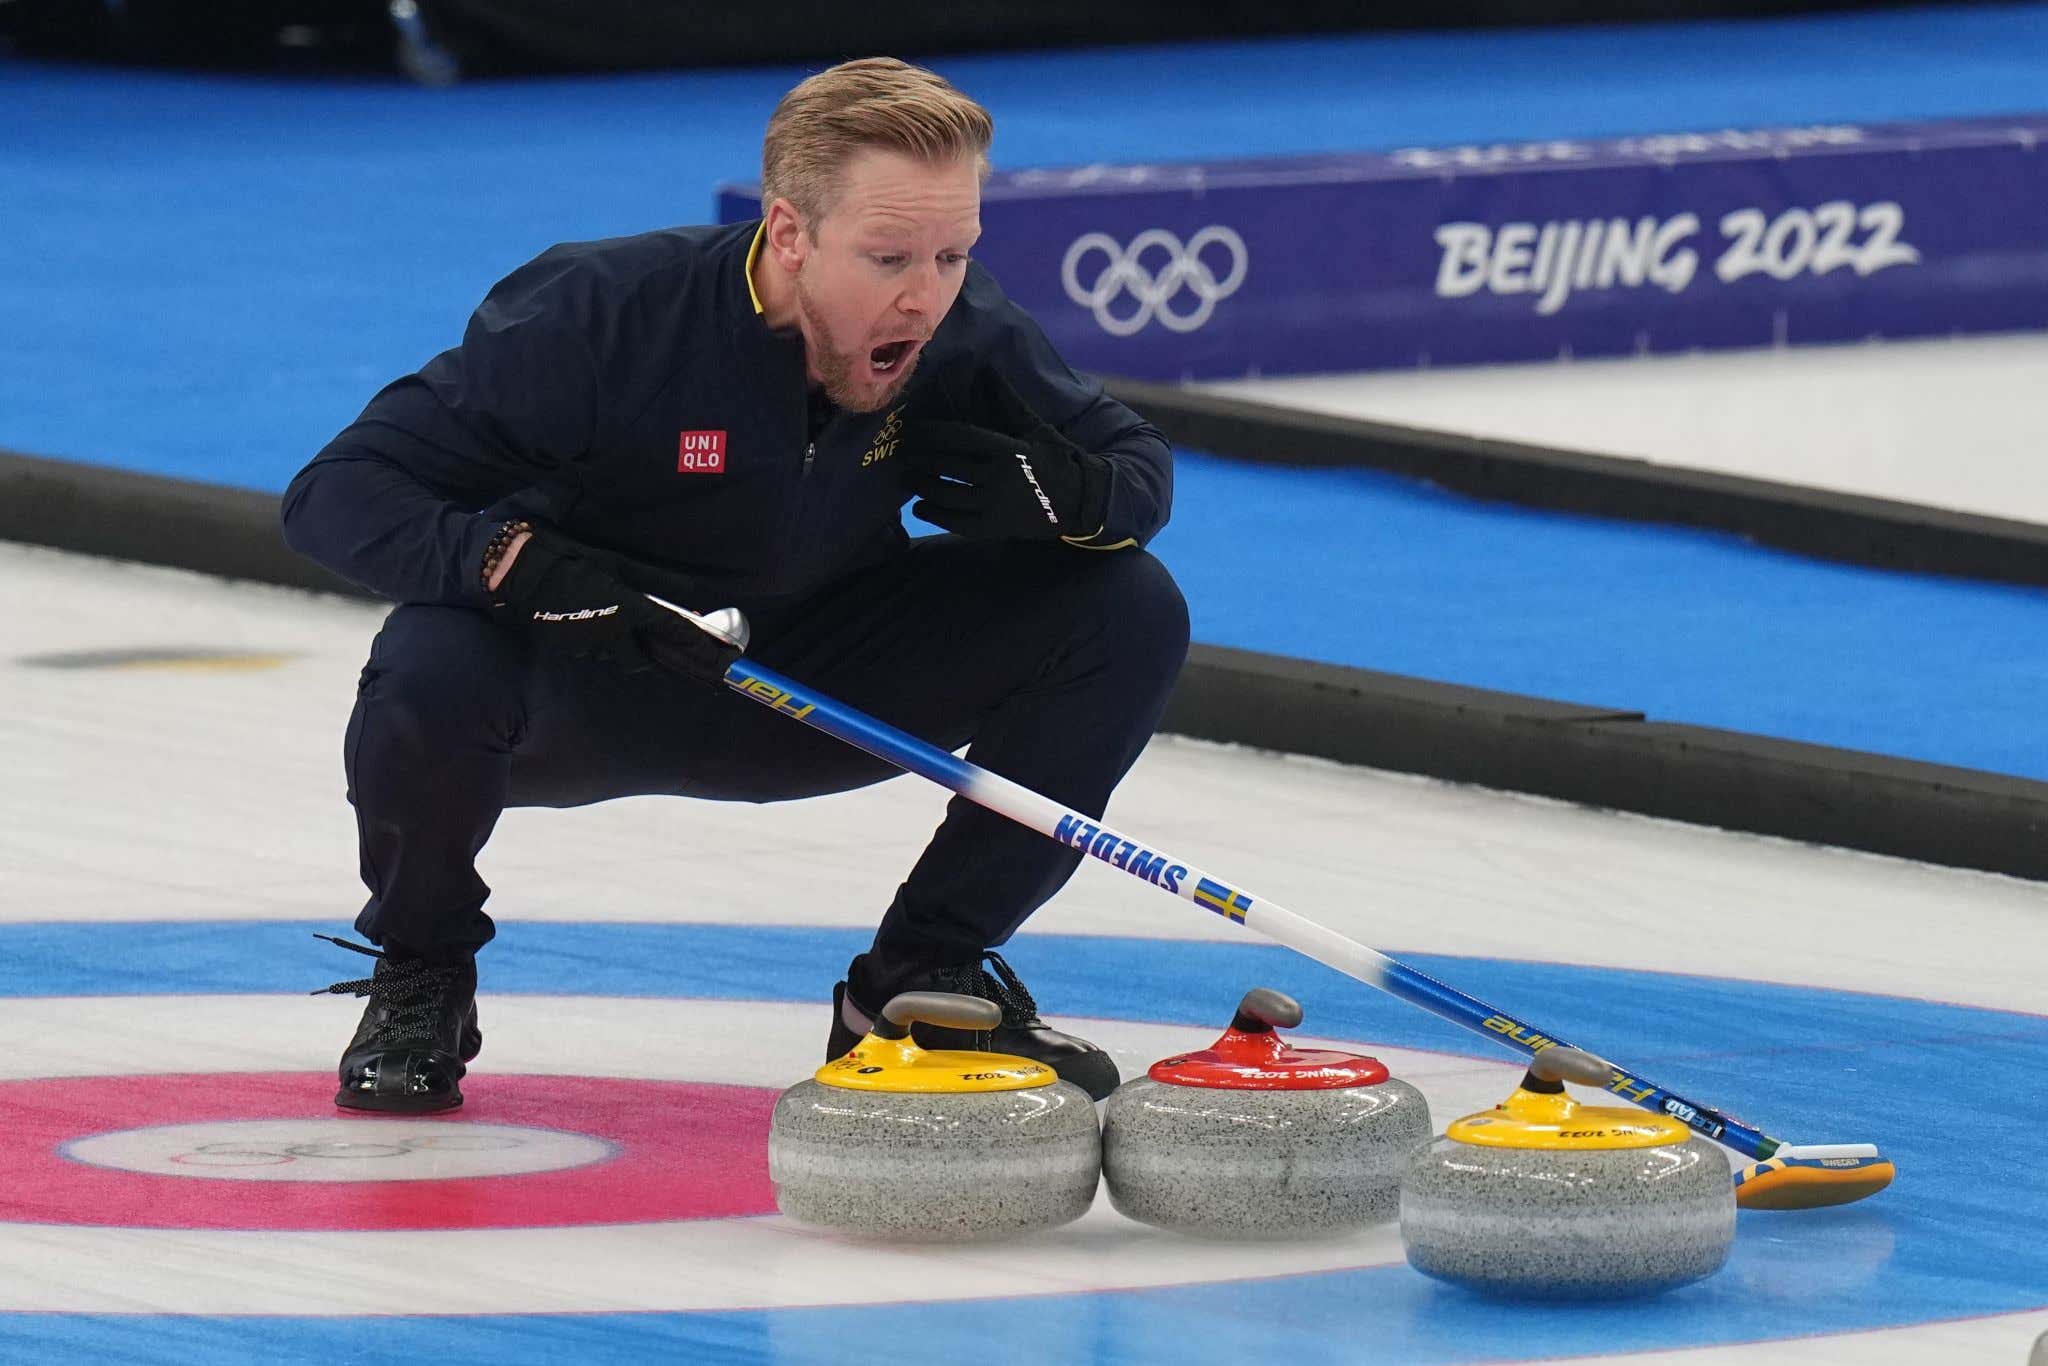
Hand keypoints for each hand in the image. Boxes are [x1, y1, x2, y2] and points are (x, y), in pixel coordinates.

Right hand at [492, 532, 737, 684]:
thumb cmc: (568, 558)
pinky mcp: (565, 647)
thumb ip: (655, 580)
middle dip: (653, 656)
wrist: (516, 570)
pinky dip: (603, 645)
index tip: (718, 658)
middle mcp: (609, 635)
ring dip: (627, 650)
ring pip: (616, 658)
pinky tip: (596, 624)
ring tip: (625, 630)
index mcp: (626, 610)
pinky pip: (593, 652)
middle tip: (661, 645)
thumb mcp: (615, 562)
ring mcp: (585, 645)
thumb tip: (689, 589)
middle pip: (641, 661)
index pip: (671, 633)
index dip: (697, 647)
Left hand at [903, 370, 1108, 540]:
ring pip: (948, 494)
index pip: (959, 437)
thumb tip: (985, 370)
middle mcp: (998, 477)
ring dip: (923, 485)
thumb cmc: (1056, 457)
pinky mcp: (995, 527)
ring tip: (908, 477)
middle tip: (902, 453)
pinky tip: (919, 507)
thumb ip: (1006, 400)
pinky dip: (934, 514)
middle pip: (947, 465)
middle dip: (921, 458)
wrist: (1081, 500)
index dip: (932, 433)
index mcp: (1007, 448)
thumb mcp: (1034, 426)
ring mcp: (995, 505)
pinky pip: (956, 522)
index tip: (912, 429)